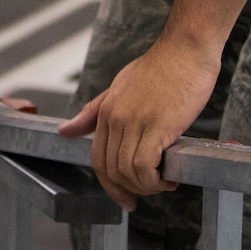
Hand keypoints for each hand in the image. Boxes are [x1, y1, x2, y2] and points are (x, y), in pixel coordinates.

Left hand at [59, 35, 219, 209]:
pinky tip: (170, 178)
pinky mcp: (156, 125)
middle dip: (129, 190)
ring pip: (128, 172)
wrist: (186, 49)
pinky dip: (155, 180)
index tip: (126, 199)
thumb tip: (64, 132)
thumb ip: (93, 112)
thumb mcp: (120, 87)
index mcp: (105, 111)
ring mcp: (133, 121)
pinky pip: (144, 165)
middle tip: (151, 191)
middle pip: (111, 170)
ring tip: (165, 182)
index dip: (111, 185)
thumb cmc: (161, 68)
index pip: (98, 160)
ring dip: (147, 186)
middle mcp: (114, 118)